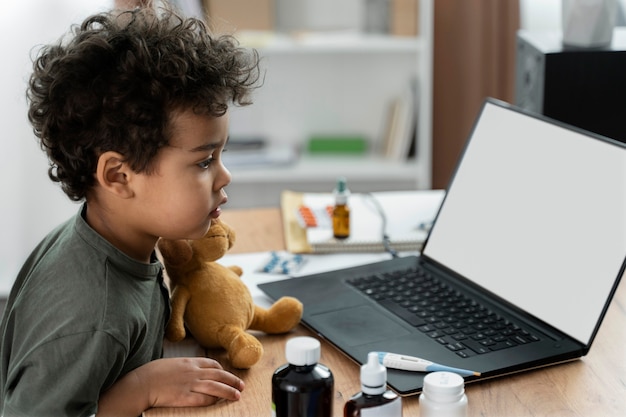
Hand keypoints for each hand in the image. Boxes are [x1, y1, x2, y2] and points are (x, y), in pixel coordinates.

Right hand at [97, 357, 243, 415]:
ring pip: (216, 387)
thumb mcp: (170, 364)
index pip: (212, 364)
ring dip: (229, 391)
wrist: (141, 383)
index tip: (226, 375)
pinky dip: (213, 400)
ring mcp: (190, 384)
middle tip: (241, 385)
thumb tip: (186, 370)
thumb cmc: (151, 374)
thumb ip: (181, 367)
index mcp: (189, 362)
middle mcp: (193, 371)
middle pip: (219, 375)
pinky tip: (219, 402)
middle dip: (232, 380)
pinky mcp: (185, 397)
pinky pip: (204, 398)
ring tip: (237, 395)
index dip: (222, 370)